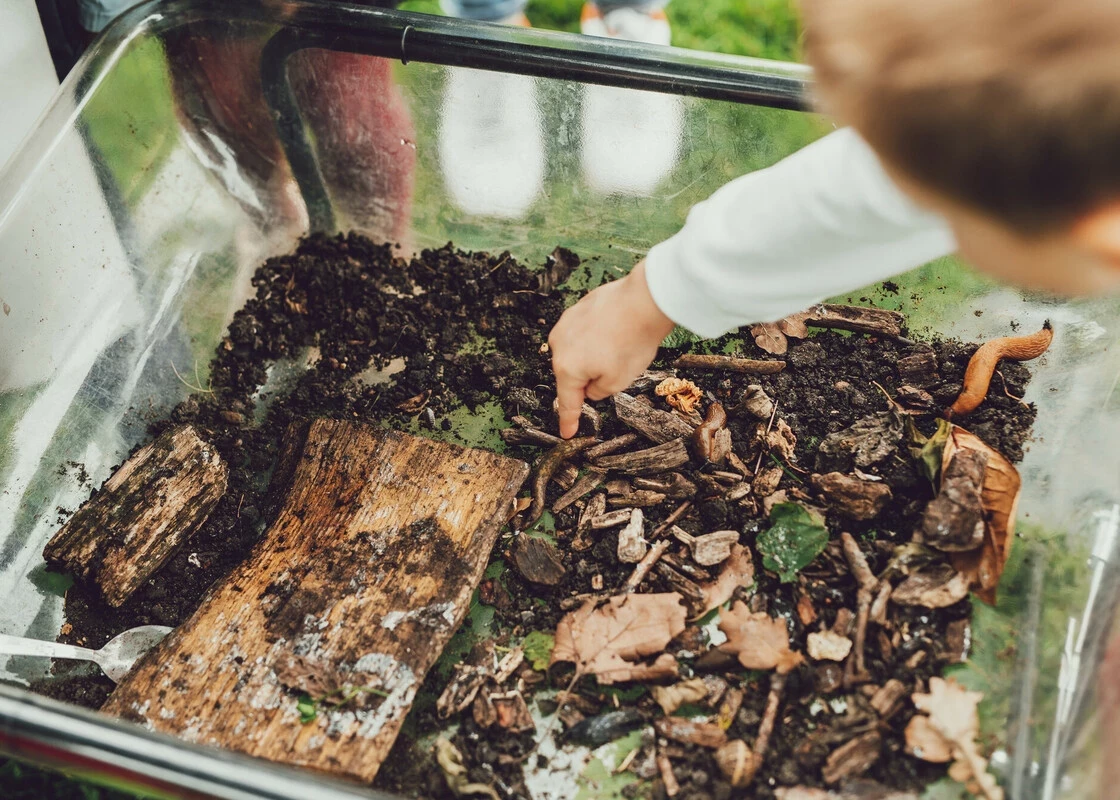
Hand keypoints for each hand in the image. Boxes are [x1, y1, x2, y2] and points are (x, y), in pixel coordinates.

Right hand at [548, 260, 675, 437]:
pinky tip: (615, 332)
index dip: (568, 420)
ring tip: (618, 346)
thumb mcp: (618, 382)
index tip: (567, 432)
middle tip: (616, 370)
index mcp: (567, 369)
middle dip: (588, 377)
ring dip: (592, 355)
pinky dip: (595, 337)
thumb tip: (590, 388)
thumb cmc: (632, 342)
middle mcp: (559, 346)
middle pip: (571, 373)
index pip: (567, 402)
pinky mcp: (576, 309)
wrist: (643, 300)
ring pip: (576, 351)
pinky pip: (582, 331)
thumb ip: (598, 392)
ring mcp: (565, 324)